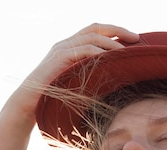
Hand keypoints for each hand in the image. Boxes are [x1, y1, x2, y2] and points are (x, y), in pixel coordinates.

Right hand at [13, 24, 138, 115]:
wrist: (29, 104)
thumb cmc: (52, 100)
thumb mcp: (75, 86)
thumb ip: (89, 79)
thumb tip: (112, 85)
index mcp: (70, 48)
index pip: (95, 32)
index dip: (114, 32)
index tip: (132, 40)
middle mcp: (65, 44)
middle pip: (95, 27)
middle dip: (118, 30)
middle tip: (136, 39)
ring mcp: (61, 49)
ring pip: (91, 36)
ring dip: (111, 42)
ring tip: (127, 51)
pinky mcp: (59, 58)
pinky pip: (83, 49)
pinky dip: (99, 52)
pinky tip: (111, 59)